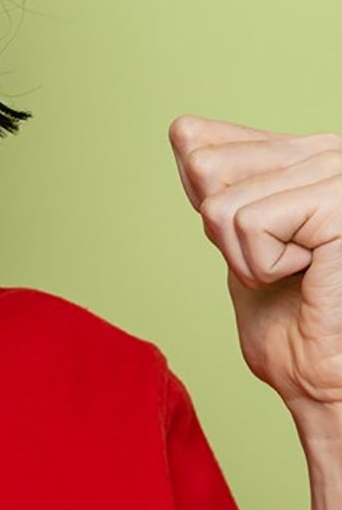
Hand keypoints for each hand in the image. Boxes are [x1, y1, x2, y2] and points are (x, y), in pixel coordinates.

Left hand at [168, 113, 341, 420]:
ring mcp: (337, 171)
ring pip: (222, 205)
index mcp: (307, 152)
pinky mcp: (338, 203)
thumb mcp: (239, 241)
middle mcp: (328, 150)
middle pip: (206, 169)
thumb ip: (219, 186)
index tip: (263, 246)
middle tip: (281, 267)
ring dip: (247, 259)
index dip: (210, 208)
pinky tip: (309, 277)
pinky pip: (249, 224)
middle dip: (226, 236)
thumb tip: (184, 129)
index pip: (206, 144)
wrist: (327, 380)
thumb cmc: (294, 324)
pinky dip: (262, 266)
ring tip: (298, 275)